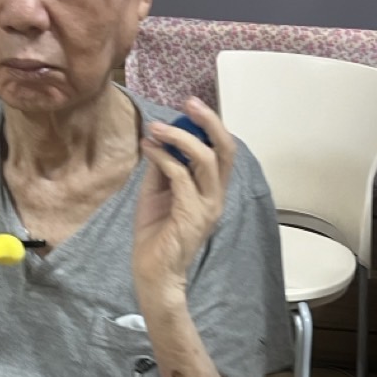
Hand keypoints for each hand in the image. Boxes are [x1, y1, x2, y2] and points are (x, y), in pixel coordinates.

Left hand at [133, 98, 235, 296]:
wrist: (153, 273)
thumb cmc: (156, 237)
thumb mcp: (158, 193)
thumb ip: (163, 168)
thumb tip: (160, 139)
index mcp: (213, 191)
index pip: (223, 152)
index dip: (210, 126)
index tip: (189, 107)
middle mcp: (216, 197)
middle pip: (226, 150)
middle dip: (210, 122)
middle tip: (190, 103)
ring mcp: (207, 207)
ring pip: (206, 159)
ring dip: (179, 138)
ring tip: (156, 129)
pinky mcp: (191, 216)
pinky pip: (181, 177)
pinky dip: (164, 158)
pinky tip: (149, 150)